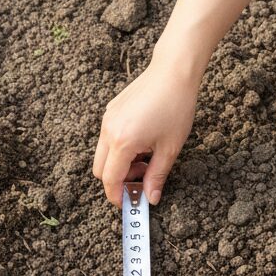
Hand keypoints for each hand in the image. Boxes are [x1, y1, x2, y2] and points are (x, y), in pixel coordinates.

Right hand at [92, 56, 198, 208]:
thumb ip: (156, 177)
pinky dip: (119, 149)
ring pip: (102, 155)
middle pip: (99, 170)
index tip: (128, 204)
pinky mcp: (110, 112)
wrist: (173, 71)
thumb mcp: (170, 148)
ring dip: (118, 165)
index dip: (117, 196)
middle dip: (117, 181)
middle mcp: (108, 131)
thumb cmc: (175, 107)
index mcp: (122, 142)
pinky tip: (142, 142)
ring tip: (145, 159)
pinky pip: (107, 139)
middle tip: (141, 181)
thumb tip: (150, 199)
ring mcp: (107, 120)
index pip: (110, 180)